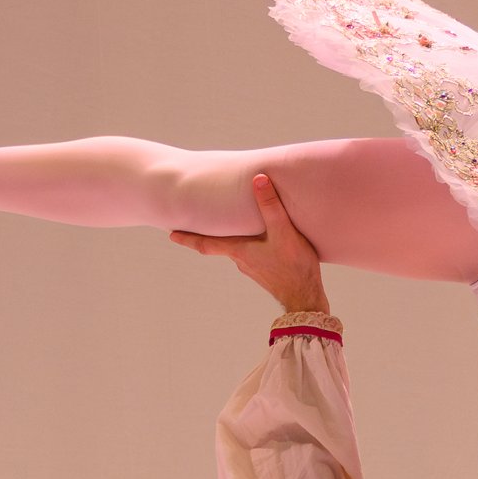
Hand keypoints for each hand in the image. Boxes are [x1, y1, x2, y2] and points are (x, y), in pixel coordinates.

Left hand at [169, 168, 327, 309]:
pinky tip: (261, 240)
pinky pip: (253, 255)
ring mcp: (254, 269)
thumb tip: (258, 180)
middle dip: (209, 235)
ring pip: (237, 250)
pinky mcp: (267, 273)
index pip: (206, 244)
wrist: (306, 298)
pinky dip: (249, 245)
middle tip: (195, 225)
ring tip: (231, 226)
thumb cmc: (294, 267)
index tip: (171, 235)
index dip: (188, 238)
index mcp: (239, 252)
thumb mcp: (283, 232)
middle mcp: (242, 261)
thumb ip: (270, 207)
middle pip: (220, 246)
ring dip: (232, 239)